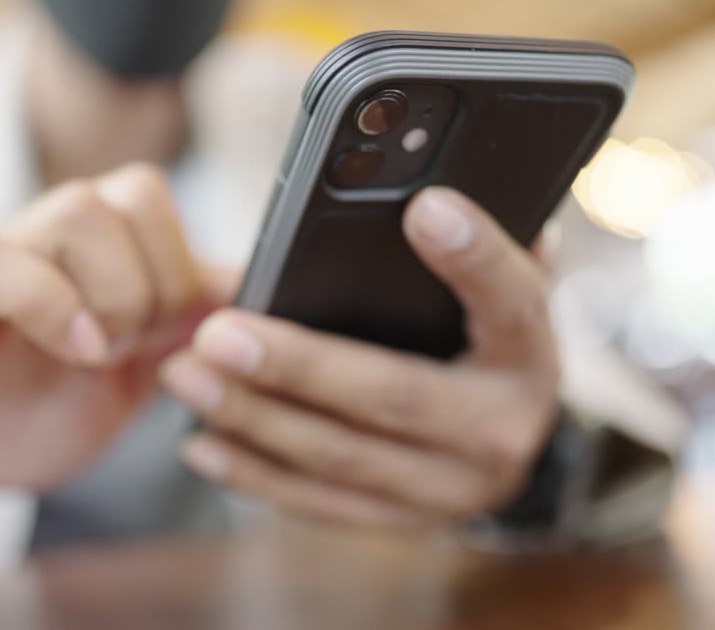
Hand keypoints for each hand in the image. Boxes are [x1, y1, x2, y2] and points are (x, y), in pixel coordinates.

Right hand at [0, 164, 227, 517]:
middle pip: (136, 191)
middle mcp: (50, 240)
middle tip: (137, 348)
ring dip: (114, 292)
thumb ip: (181, 330)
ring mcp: (1, 261)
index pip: (161, 199)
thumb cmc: (31, 416)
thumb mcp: (132, 377)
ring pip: (78, 209)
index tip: (179, 338)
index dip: (189, 267)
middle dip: (162, 281)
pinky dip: (51, 304)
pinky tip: (72, 351)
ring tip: (98, 356)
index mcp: (95, 252)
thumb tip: (249, 288)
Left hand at [163, 186, 560, 529]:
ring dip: (253, 418)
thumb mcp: (491, 293)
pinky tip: (200, 442)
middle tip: (218, 333)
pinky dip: (254, 473)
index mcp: (528, 354)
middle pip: (390, 395)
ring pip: (340, 456)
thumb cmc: (477, 341)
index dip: (474, 256)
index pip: (513, 298)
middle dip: (296, 365)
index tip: (424, 208)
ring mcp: (450, 490)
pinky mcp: (402, 522)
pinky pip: (318, 502)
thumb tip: (433, 191)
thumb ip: (472, 251)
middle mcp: (501, 432)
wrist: (504, 441)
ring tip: (185, 376)